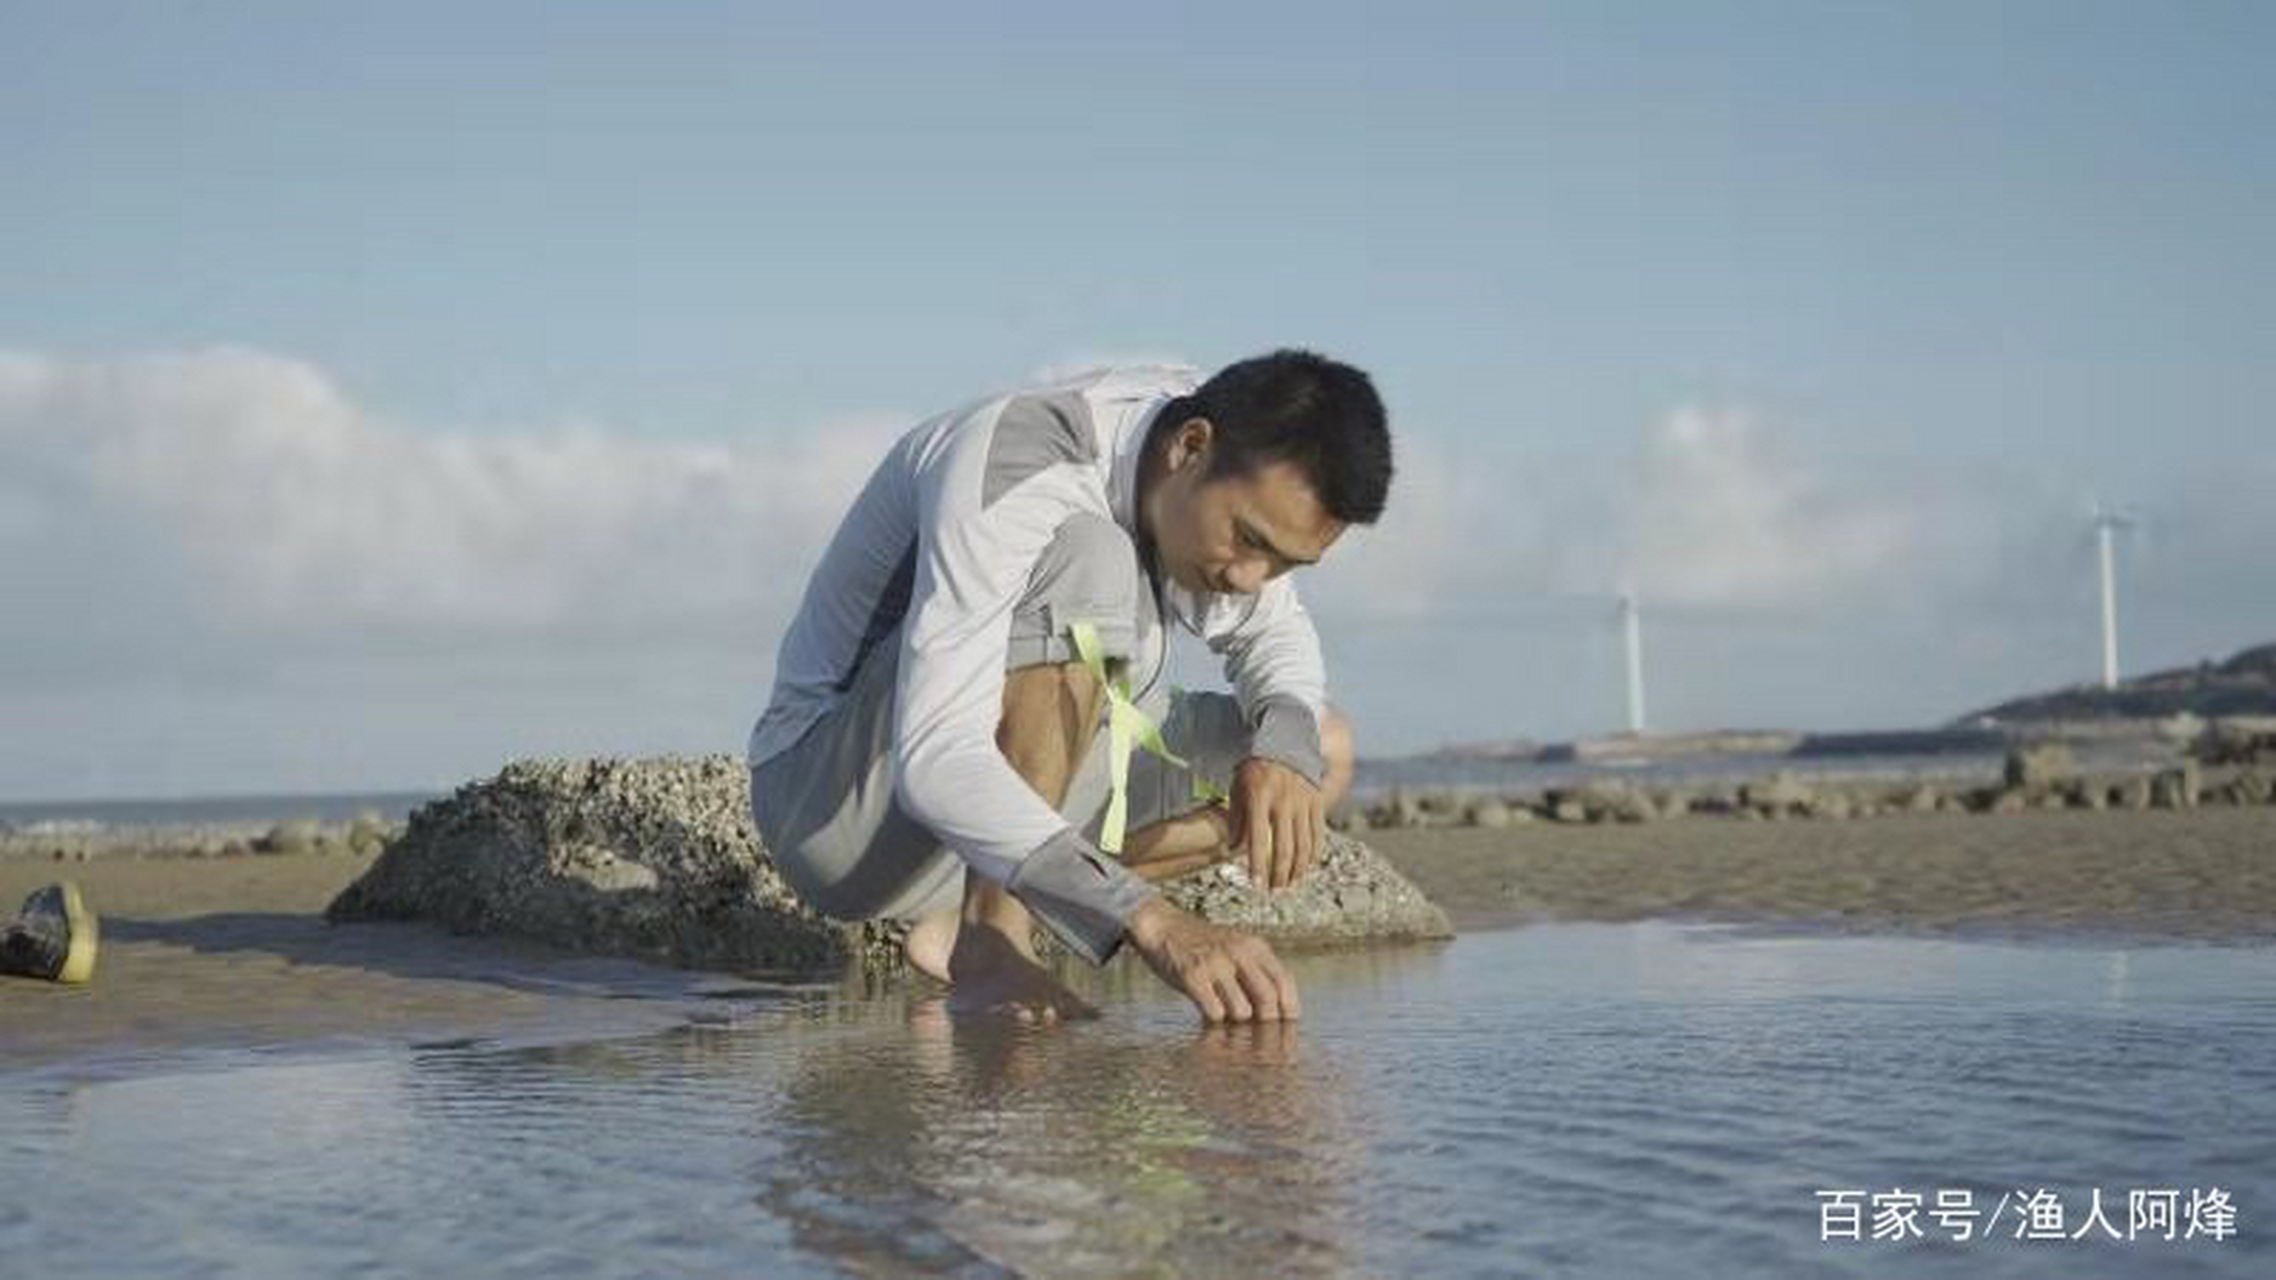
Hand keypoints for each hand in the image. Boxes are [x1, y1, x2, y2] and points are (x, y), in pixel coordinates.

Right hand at [1126, 898, 1300, 1022]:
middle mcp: (1239, 952)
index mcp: (1254, 946)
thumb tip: (1276, 1012)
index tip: (1287, 1025)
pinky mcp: (1193, 975)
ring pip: (1242, 1011)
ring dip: (1235, 1022)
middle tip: (1257, 1032)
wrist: (1162, 925)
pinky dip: (1214, 1018)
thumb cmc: (1201, 944)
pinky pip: (1215, 1011)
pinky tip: (1207, 1008)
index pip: (1284, 981)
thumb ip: (1255, 972)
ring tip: (1226, 1015)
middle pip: (1268, 999)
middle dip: (1266, 1022)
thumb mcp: (1236, 948)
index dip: (1290, 1008)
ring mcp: (1215, 963)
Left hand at [1225, 756, 1323, 890]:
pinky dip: (1314, 853)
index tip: (1255, 886)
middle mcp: (1282, 801)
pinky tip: (1308, 868)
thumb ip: (1237, 818)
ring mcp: (1302, 801)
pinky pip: (1318, 833)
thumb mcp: (1237, 788)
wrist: (1283, 741)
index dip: (1257, 865)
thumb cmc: (1254, 769)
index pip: (1256, 839)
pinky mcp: (1317, 801)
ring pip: (1303, 844)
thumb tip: (1233, 848)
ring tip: (1290, 885)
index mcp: (1258, 797)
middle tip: (1274, 891)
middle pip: (1283, 847)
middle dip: (1279, 874)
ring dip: (1297, 869)